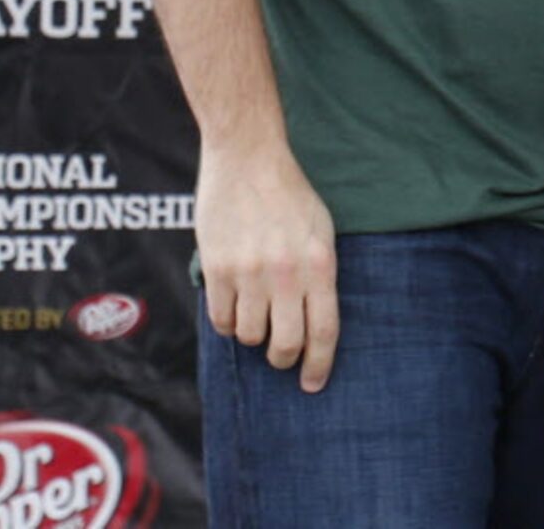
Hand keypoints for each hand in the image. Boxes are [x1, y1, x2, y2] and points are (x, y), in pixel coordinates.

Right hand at [195, 141, 339, 391]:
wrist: (248, 158)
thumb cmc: (290, 194)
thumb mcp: (320, 229)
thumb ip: (318, 273)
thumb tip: (312, 321)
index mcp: (320, 262)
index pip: (325, 329)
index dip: (319, 364)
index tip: (313, 384)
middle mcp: (286, 272)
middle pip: (285, 343)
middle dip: (283, 358)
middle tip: (280, 354)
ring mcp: (250, 272)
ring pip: (249, 335)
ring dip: (252, 334)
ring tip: (255, 311)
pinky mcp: (218, 269)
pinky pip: (220, 319)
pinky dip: (226, 322)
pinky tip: (233, 306)